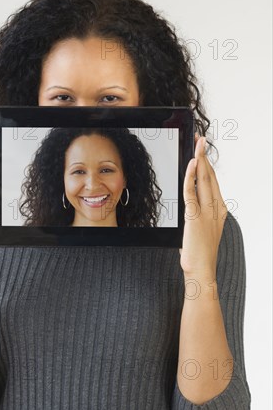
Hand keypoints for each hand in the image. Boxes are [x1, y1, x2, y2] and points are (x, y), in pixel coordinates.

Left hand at [179, 132, 227, 278]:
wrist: (201, 270)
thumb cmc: (199, 252)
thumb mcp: (201, 228)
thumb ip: (198, 213)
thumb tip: (190, 201)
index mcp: (220, 209)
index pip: (213, 181)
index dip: (207, 163)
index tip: (202, 149)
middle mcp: (217, 208)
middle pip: (211, 175)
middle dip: (204, 155)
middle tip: (200, 138)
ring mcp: (207, 211)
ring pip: (204, 179)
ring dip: (199, 159)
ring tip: (197, 144)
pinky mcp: (195, 216)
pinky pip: (192, 191)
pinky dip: (191, 175)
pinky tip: (191, 164)